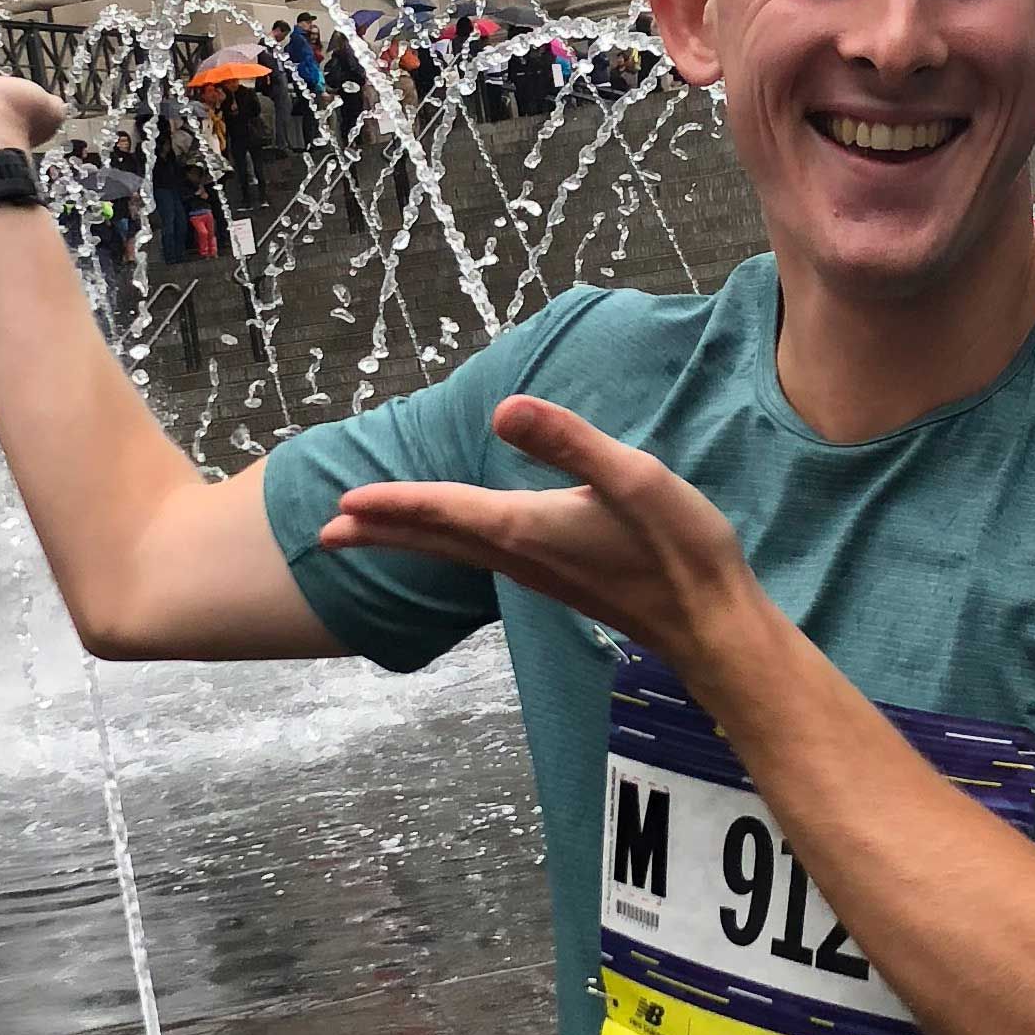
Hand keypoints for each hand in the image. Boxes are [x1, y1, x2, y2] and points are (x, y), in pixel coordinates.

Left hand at [318, 394, 767, 681]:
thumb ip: (569, 442)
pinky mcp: (556, 577)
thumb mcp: (632, 478)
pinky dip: (446, 546)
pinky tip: (453, 542)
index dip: (392, 502)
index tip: (341, 502)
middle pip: (434, 540)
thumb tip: (505, 410)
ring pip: (453, 552)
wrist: (710, 624)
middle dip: (379, 532)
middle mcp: (520, 556)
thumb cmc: (679, 549)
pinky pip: (480, 558)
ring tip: (367, 534)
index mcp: (526, 529)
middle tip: (323, 533)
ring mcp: (537, 572)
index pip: (443, 511)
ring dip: (407, 540)